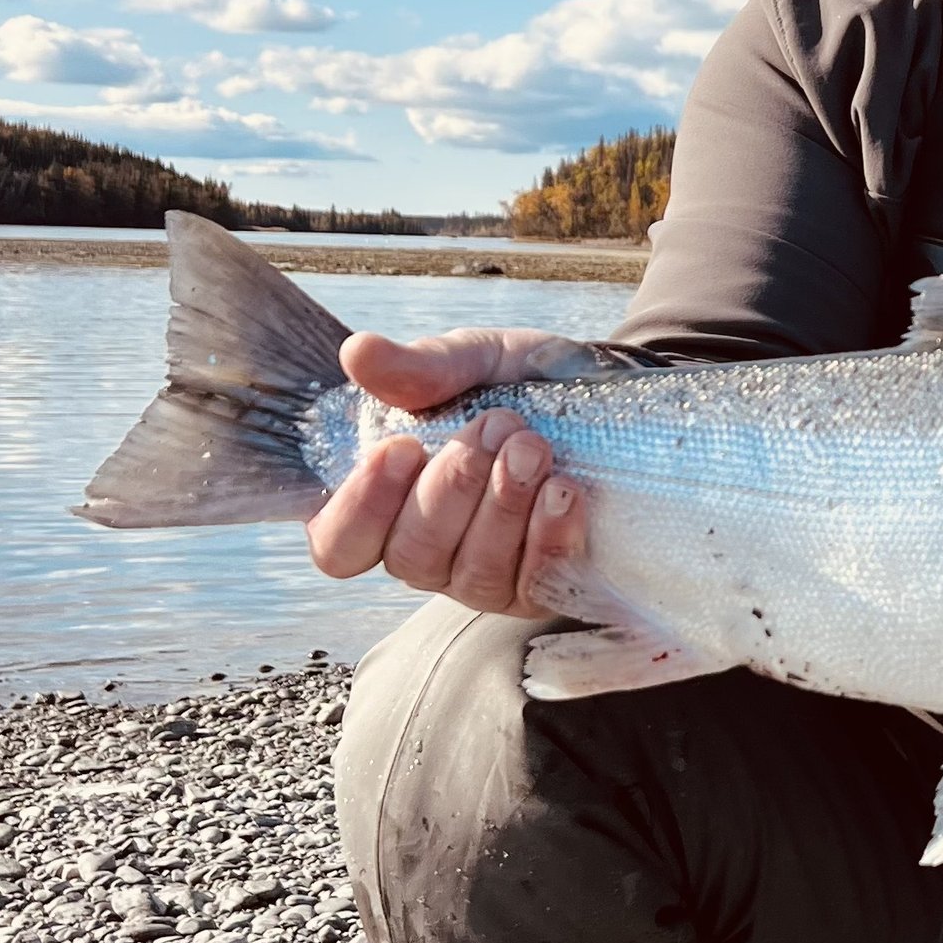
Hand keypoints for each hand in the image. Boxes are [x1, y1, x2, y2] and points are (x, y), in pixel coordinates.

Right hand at [304, 326, 594, 613]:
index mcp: (387, 501)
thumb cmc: (518, 386)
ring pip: (473, 574)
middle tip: (497, 424)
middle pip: (410, 556)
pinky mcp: (540, 590)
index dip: (360, 508)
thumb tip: (359, 353)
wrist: (604, 395)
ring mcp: (483, 578)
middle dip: (454, 487)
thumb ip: (418, 367)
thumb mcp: (471, 362)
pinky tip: (564, 493)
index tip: (401, 447)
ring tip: (533, 447)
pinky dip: (549, 537)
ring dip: (504, 505)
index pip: (339, 542)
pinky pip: (535, 584)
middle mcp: (426, 551)